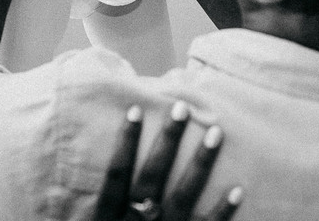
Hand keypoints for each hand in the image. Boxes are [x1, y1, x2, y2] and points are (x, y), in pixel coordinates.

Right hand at [94, 102, 242, 220]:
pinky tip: (237, 190)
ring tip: (216, 133)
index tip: (134, 109)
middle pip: (152, 177)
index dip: (125, 141)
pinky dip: (222, 212)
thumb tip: (81, 173)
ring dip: (201, 164)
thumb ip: (98, 204)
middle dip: (168, 141)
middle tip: (181, 108)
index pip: (116, 174)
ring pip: (183, 197)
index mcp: (109, 218)